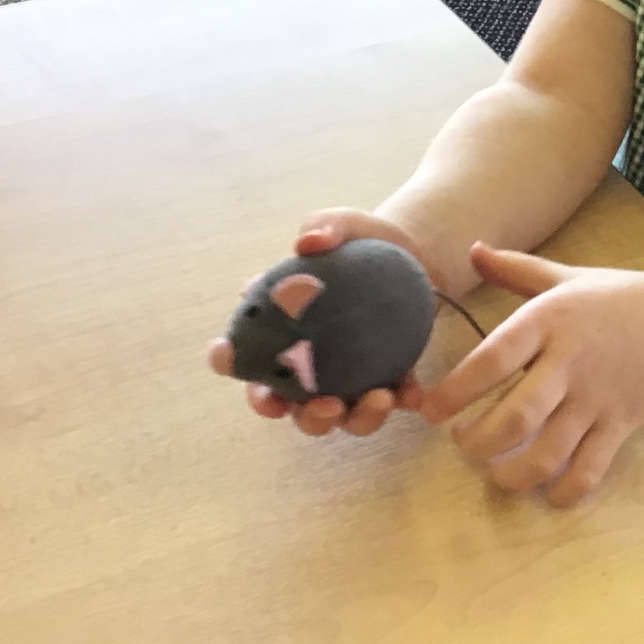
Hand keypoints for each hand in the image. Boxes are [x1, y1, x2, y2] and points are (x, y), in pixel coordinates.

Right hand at [207, 208, 438, 438]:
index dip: (228, 361)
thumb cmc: (361, 242)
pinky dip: (400, 403)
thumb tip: (307, 242)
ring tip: (380, 397)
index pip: (241, 354)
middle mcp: (306, 367)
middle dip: (303, 415)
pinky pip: (391, 403)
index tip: (229, 355)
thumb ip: (323, 227)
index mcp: (280, 332)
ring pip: (340, 418)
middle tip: (324, 404)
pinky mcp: (388, 379)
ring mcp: (346, 379)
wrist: (414, 253)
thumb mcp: (343, 224)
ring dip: (356, 419)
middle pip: (290, 407)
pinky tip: (412, 393)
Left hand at [420, 243, 643, 507]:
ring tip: (496, 472)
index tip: (431, 411)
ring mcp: (597, 398)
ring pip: (549, 453)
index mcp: (549, 322)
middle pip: (517, 417)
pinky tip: (548, 491)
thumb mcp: (565, 277)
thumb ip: (514, 269)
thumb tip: (470, 249)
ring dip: (513, 474)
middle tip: (464, 444)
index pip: (493, 359)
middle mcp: (570, 363)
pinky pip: (590, 470)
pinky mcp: (621, 425)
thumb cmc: (619, 299)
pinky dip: (564, 490)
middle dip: (479, 443)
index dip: (455, 390)